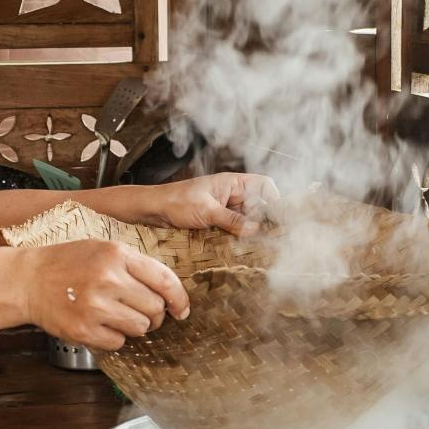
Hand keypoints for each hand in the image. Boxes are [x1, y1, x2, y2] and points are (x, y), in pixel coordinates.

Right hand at [5, 240, 190, 350]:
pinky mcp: (84, 330)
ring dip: (134, 326)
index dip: (179, 299)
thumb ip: (136, 267)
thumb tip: (169, 295)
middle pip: (155, 308)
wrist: (28, 280)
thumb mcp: (103, 250)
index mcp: (117, 255)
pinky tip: (99, 324)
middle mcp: (108, 279)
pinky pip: (118, 342)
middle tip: (140, 311)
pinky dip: (114, 337)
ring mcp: (95, 306)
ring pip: (140, 328)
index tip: (181, 310)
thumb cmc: (68, 263)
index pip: (165, 280)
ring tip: (116, 316)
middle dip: (154, 314)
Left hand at [129, 173, 278, 235]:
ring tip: (253, 244)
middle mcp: (231, 194)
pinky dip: (238, 235)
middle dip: (262, 219)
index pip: (263, 185)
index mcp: (232, 183)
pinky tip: (238, 245)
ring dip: (249, 230)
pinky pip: (235, 227)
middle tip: (267, 237)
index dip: (273, 199)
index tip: (275, 217)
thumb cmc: (176, 202)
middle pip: (258, 205)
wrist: (152, 210)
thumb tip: (256, 228)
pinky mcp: (217, 220)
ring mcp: (225, 208)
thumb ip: (232, 219)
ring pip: (247, 219)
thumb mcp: (206, 211)